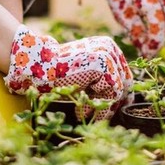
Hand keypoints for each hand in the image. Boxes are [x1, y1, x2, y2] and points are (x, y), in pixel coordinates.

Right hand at [4, 25, 132, 119]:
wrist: (40, 67)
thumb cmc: (59, 74)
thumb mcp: (85, 76)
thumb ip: (103, 82)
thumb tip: (124, 100)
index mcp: (108, 47)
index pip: (124, 74)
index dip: (121, 95)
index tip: (113, 109)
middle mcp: (110, 48)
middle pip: (124, 82)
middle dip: (112, 103)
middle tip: (100, 117)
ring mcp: (107, 54)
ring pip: (118, 89)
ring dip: (102, 107)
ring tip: (83, 114)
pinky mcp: (102, 64)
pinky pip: (110, 92)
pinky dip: (98, 106)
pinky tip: (81, 111)